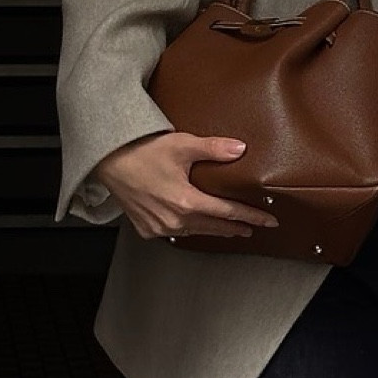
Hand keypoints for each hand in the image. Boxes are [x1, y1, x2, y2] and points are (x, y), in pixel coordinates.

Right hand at [91, 131, 280, 241]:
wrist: (108, 161)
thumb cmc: (141, 151)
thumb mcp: (181, 145)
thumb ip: (213, 149)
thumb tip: (240, 149)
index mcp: (186, 202)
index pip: (228, 213)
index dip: (251, 217)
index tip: (268, 222)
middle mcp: (174, 220)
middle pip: (214, 227)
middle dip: (236, 228)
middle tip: (253, 229)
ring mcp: (160, 227)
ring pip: (196, 232)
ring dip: (215, 231)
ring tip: (231, 230)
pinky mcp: (147, 228)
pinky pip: (175, 233)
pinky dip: (189, 229)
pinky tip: (196, 226)